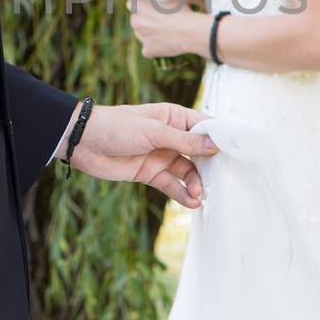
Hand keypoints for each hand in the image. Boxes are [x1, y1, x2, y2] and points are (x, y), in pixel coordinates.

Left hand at [69, 101, 216, 207]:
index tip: (237, 153)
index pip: (204, 127)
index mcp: (173, 117)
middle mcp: (170, 136)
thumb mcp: (153, 131)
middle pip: (199, 152)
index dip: (220, 139)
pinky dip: (181, 193)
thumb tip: (215, 144)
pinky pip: (171, 184)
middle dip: (211, 167)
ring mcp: (161, 155)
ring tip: (200, 195)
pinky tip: (191, 202)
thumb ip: (184, 140)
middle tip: (222, 181)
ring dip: (195, 183)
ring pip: (187, 171)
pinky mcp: (150, 173)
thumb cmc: (116, 126)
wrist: (82, 142)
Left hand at [128, 0, 204, 60]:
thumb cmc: (182, 13)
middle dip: (143, 20)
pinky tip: (165, 44)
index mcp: (139, 6)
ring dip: (148, 33)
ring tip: (164, 32)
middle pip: (135, 19)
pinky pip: (148, 49)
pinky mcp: (147, 51)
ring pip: (140, 34)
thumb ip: (162, 1)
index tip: (147, 7)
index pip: (131, 4)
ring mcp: (141, 37)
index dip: (140, 5)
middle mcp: (136, 21)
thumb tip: (164, 0)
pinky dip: (154, 48)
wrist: (189, 32)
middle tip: (158, 20)